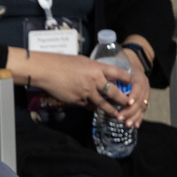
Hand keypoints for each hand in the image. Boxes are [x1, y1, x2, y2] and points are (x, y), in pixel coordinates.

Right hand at [8, 48, 130, 117]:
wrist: (45, 71)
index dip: (127, 79)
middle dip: (123, 100)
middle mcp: (95, 81)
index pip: (119, 73)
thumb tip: (101, 74)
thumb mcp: (82, 61)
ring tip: (117, 115)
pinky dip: (91, 106)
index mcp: (97, 68)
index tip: (130, 83)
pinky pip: (88, 105)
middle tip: (129, 104)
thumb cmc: (61, 62)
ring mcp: (87, 92)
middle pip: (115, 93)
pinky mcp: (78, 100)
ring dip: (111, 110)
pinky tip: (93, 108)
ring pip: (103, 104)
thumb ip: (94, 69)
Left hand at [119, 53, 149, 128]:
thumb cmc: (121, 68)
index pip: (138, 87)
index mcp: (138, 77)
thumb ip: (112, 75)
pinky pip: (142, 110)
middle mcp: (144, 86)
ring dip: (134, 116)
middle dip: (130, 110)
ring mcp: (145, 94)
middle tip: (120, 117)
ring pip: (142, 107)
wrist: (132, 66)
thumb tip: (97, 82)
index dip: (134, 95)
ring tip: (126, 124)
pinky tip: (135, 125)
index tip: (127, 103)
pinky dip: (138, 118)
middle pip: (140, 100)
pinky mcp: (143, 100)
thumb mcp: (118, 68)